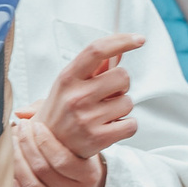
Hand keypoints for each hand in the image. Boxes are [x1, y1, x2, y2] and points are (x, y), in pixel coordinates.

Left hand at [9, 118, 108, 186]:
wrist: (82, 186)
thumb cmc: (76, 156)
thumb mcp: (76, 138)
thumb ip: (53, 118)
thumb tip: (21, 113)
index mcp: (89, 175)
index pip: (62, 159)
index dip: (43, 140)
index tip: (33, 124)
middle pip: (42, 170)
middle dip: (25, 146)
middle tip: (18, 129)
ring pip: (31, 185)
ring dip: (16, 162)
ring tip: (11, 144)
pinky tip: (10, 175)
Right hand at [25, 33, 143, 160]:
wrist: (48, 146)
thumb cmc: (63, 110)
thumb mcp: (71, 84)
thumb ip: (96, 67)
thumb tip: (120, 50)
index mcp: (67, 78)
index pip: (96, 50)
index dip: (121, 41)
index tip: (139, 39)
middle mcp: (76, 96)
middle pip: (122, 76)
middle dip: (122, 85)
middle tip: (108, 95)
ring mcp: (86, 119)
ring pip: (128, 102)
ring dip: (122, 108)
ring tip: (104, 114)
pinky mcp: (97, 138)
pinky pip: (131, 124)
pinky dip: (127, 126)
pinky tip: (111, 127)